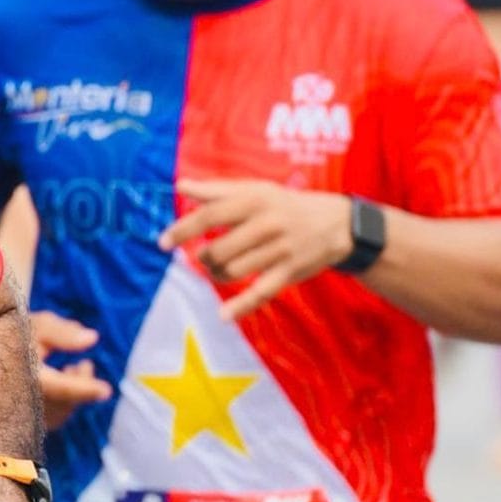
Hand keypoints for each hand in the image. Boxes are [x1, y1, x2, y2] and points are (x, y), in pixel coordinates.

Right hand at [29, 311, 113, 430]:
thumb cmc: (5, 336)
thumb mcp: (33, 327)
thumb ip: (62, 332)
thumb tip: (92, 339)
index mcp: (26, 378)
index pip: (63, 389)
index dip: (87, 390)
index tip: (106, 390)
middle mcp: (21, 402)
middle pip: (65, 403)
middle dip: (81, 385)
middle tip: (85, 365)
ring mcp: (19, 416)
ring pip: (58, 414)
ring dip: (71, 396)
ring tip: (70, 370)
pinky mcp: (17, 423)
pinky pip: (47, 421)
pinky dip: (59, 406)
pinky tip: (57, 389)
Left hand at [161, 179, 356, 322]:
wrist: (338, 223)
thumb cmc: (284, 205)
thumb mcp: (255, 190)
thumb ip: (216, 191)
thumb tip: (180, 185)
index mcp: (255, 199)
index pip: (211, 215)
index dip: (183, 230)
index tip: (162, 243)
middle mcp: (267, 223)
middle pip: (219, 249)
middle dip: (204, 258)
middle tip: (205, 257)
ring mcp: (280, 249)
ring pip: (234, 271)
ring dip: (218, 275)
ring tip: (219, 270)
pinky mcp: (290, 272)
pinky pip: (261, 292)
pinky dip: (241, 307)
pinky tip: (223, 316)